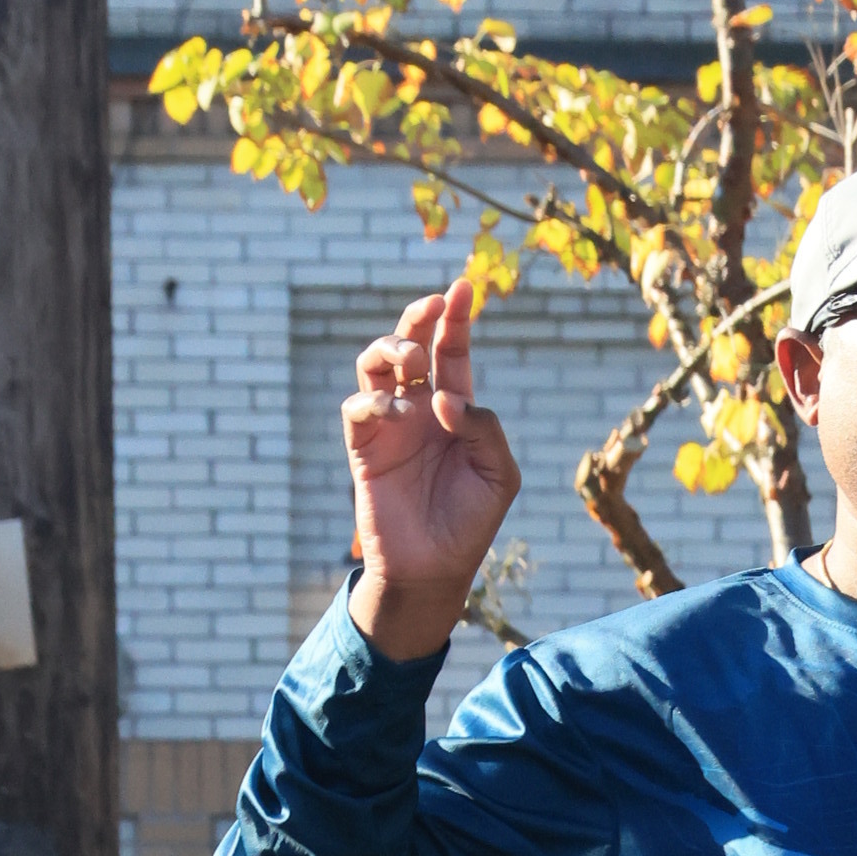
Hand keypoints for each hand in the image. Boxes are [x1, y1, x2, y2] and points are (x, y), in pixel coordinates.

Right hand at [343, 276, 520, 662]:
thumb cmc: (471, 523)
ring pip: (376, 364)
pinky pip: (358, 407)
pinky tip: (399, 413)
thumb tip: (445, 398)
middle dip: (419, 318)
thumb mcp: (499, 475)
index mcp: (455, 409)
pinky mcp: (363, 448)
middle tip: (433, 309)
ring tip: (414, 367)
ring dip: (393, 349)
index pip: (453, 352)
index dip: (457, 318)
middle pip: (412, 344)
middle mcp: (420, 409)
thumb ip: (484, 429)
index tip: (464, 286)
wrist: (433, 569)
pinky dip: (375, 400)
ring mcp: (389, 426)